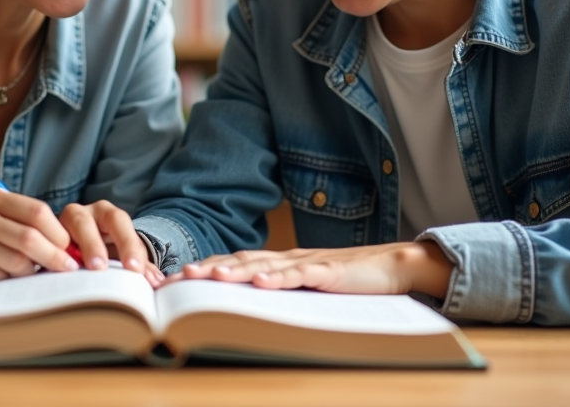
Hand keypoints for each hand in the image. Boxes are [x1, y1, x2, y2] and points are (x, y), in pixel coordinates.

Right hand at [0, 184, 80, 284]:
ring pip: (18, 261)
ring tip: (21, 275)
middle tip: (67, 269)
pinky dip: (5, 283)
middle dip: (55, 257)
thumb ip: (20, 224)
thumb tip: (67, 245)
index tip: (70, 249)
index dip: (58, 233)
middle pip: (31, 237)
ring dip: (27, 274)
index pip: (36, 211)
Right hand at [59, 200, 163, 286]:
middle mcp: (85, 213)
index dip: (127, 244)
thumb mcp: (120, 256)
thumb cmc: (104, 252)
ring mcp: (63, 222)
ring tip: (78, 267)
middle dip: (96, 243)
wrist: (74, 251)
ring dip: (74, 245)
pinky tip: (57, 269)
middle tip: (101, 267)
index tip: (134, 269)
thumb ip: (139, 266)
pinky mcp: (46, 235)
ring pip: (70, 223)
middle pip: (90, 220)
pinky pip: (49, 240)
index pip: (120, 222)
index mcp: (107, 214)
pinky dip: (54, 253)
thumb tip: (156, 281)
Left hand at [167, 241, 451, 297]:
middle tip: (179, 277)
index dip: (207, 269)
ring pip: (266, 265)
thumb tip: (246, 310)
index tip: (176, 280)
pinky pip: (302, 275)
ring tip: (210, 276)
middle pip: (242, 261)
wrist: (392, 266)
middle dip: (210, 268)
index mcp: (280, 263)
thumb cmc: (349, 281)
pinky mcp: (330, 273)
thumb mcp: (308, 288)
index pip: (236, 264)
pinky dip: (280, 277)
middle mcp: (288, 259)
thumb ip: (281, 293)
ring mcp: (309, 263)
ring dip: (236, 270)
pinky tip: (262, 282)